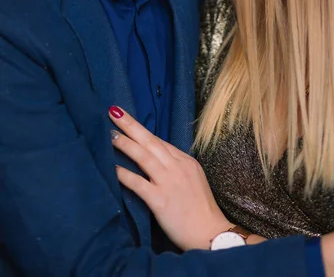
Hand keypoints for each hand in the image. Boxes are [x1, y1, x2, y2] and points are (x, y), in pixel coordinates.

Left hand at [109, 106, 232, 249]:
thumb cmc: (202, 211)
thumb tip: (159, 163)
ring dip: (125, 143)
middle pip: (151, 141)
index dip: (143, 132)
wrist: (211, 234)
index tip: (128, 122)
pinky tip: (111, 167)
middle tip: (114, 112)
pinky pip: (138, 183)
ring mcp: (168, 182)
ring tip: (110, 133)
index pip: (161, 142)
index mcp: (186, 162)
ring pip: (143, 156)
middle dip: (131, 125)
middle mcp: (177, 167)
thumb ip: (179, 169)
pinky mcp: (160, 200)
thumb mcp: (195, 180)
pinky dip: (123, 173)